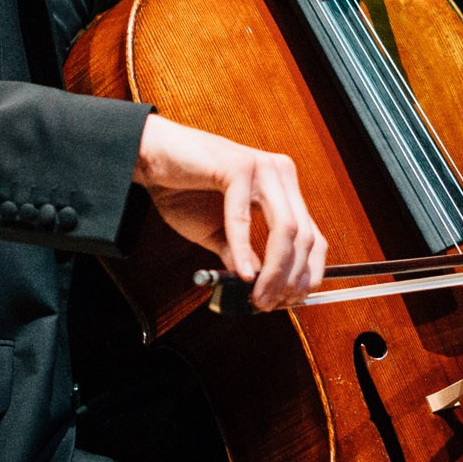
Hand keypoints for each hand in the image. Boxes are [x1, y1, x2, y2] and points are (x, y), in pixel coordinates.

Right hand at [134, 115, 324, 310]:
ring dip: (274, 270)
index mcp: (281, 186)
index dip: (305, 274)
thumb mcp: (218, 233)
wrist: (150, 158)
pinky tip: (241, 272)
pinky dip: (244, 249)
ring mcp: (261, 167)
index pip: (312, 236)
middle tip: (270, 303)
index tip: (289, 301)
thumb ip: (241, 255)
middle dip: (290, 279)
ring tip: (258, 294)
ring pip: (285, 228)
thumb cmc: (182, 189)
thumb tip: (261, 285)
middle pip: (304, 236)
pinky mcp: (238, 166)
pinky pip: (244, 217)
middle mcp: (279, 174)